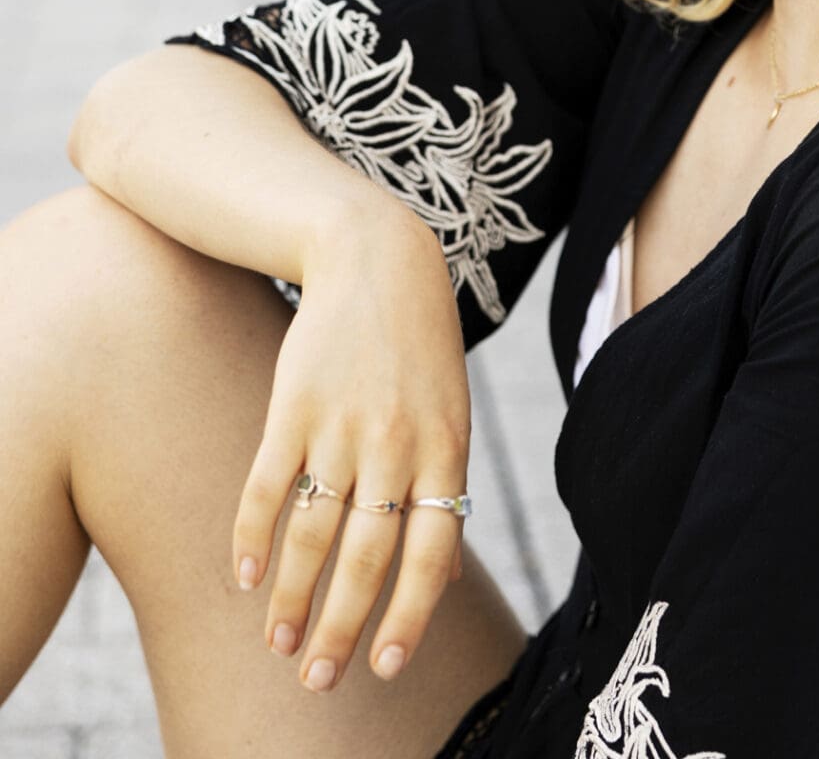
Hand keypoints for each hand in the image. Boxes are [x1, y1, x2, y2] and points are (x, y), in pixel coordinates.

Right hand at [231, 204, 470, 690]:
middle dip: (339, 629)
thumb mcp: (451, 413)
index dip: (409, 617)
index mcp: (447, 449)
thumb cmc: (420, 349)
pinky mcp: (293, 406)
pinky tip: (246, 578)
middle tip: (317, 680)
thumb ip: (444, 492)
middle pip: (366, 558)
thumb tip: (442, 584)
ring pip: (312, 534)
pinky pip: (268, 488)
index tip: (386, 667)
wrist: (378, 258)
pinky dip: (253, 538)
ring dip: (290, 598)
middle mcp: (397, 444)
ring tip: (278, 644)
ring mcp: (342, 425)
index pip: (433, 554)